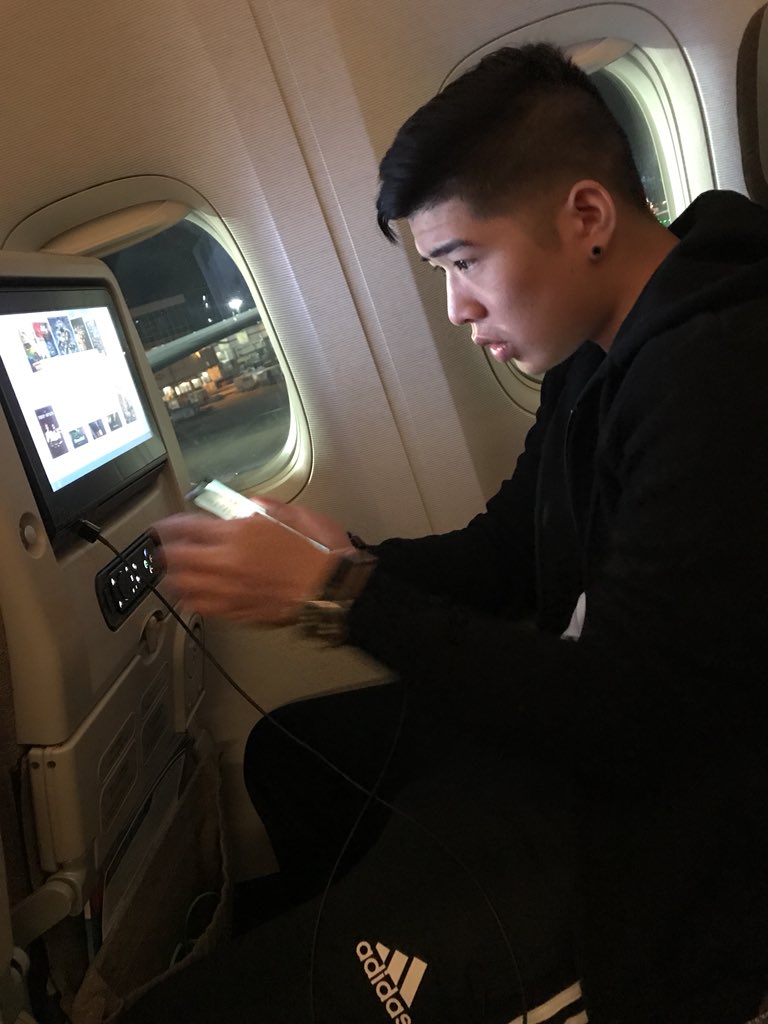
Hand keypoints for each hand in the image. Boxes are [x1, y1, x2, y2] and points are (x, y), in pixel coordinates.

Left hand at [154, 503, 345, 623]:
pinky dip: (193, 601)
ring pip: (185, 588)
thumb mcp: (296, 514)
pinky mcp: (241, 612)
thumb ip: (267, 508)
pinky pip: (204, 609)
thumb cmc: (323, 553)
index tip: (162, 527)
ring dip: (173, 579)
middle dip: (163, 553)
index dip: (168, 526)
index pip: (187, 528)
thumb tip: (251, 506)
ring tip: (170, 574)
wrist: (336, 588)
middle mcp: (228, 563)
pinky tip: (192, 598)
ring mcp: (231, 591)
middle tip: (158, 549)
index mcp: (238, 534)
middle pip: (177, 559)